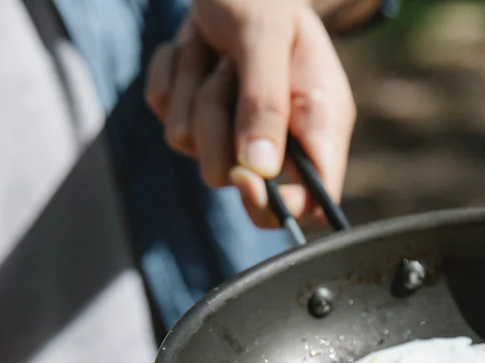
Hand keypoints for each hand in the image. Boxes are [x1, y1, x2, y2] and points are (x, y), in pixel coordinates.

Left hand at [145, 0, 355, 227]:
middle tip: (226, 76)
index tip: (245, 178)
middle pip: (239, 183)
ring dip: (192, 91)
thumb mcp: (266, 35)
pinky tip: (195, 48)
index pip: (313, 200)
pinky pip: (166, 116)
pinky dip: (173, 76)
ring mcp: (233, 130)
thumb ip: (266, 100)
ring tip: (215, 50)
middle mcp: (281, 136)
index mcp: (319, 122)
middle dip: (218, 132)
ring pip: (193, 148)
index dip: (279, 205)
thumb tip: (260, 168)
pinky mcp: (194, 116)